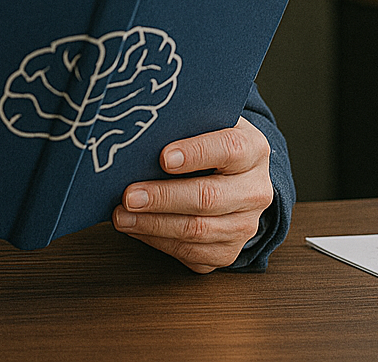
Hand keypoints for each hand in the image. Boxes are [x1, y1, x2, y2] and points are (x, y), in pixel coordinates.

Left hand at [112, 117, 273, 272]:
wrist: (236, 179)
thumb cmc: (211, 146)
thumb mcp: (207, 125)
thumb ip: (185, 125)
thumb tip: (141, 133)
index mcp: (253, 150)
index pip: (229, 149)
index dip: (196, 153)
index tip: (163, 158)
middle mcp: (254, 191)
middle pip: (209, 197)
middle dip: (163, 197)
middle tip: (129, 195)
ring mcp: (244, 225)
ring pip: (198, 231)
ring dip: (154, 224)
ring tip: (123, 215)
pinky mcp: (228, 251)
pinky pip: (192, 253)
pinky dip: (159, 241)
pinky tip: (137, 228)